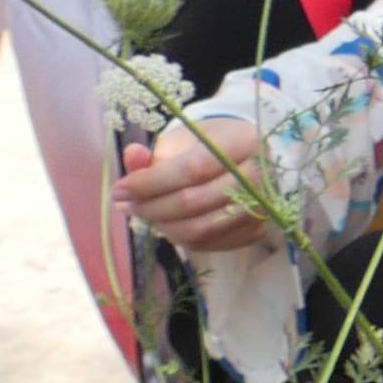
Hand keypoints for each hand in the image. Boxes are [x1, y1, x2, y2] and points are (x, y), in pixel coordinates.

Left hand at [119, 112, 269, 254]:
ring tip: (143, 214)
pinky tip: (166, 224)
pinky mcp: (258, 229)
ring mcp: (263, 206)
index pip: (193, 168)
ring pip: (202, 229)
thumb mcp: (184, 138)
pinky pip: (210, 243)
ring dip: (163, 226)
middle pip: (196, 201)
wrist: (250, 158)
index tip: (120, 189)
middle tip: (127, 205)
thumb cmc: (212, 144)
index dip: (152, 182)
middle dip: (152, 207)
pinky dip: (181, 238)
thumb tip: (132, 157)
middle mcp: (261, 175)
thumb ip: (156, 152)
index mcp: (244, 141)